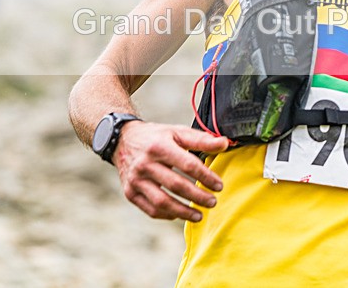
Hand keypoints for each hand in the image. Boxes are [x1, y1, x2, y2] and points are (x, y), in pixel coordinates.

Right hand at [113, 122, 229, 221]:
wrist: (122, 141)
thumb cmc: (156, 137)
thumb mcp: (177, 132)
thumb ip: (201, 139)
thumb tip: (225, 144)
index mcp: (159, 146)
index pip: (188, 165)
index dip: (206, 176)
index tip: (219, 185)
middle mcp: (145, 164)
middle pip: (176, 185)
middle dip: (197, 196)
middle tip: (213, 202)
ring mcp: (136, 180)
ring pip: (162, 202)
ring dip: (183, 212)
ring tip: (199, 215)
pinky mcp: (130, 193)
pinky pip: (151, 209)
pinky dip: (167, 214)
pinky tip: (180, 214)